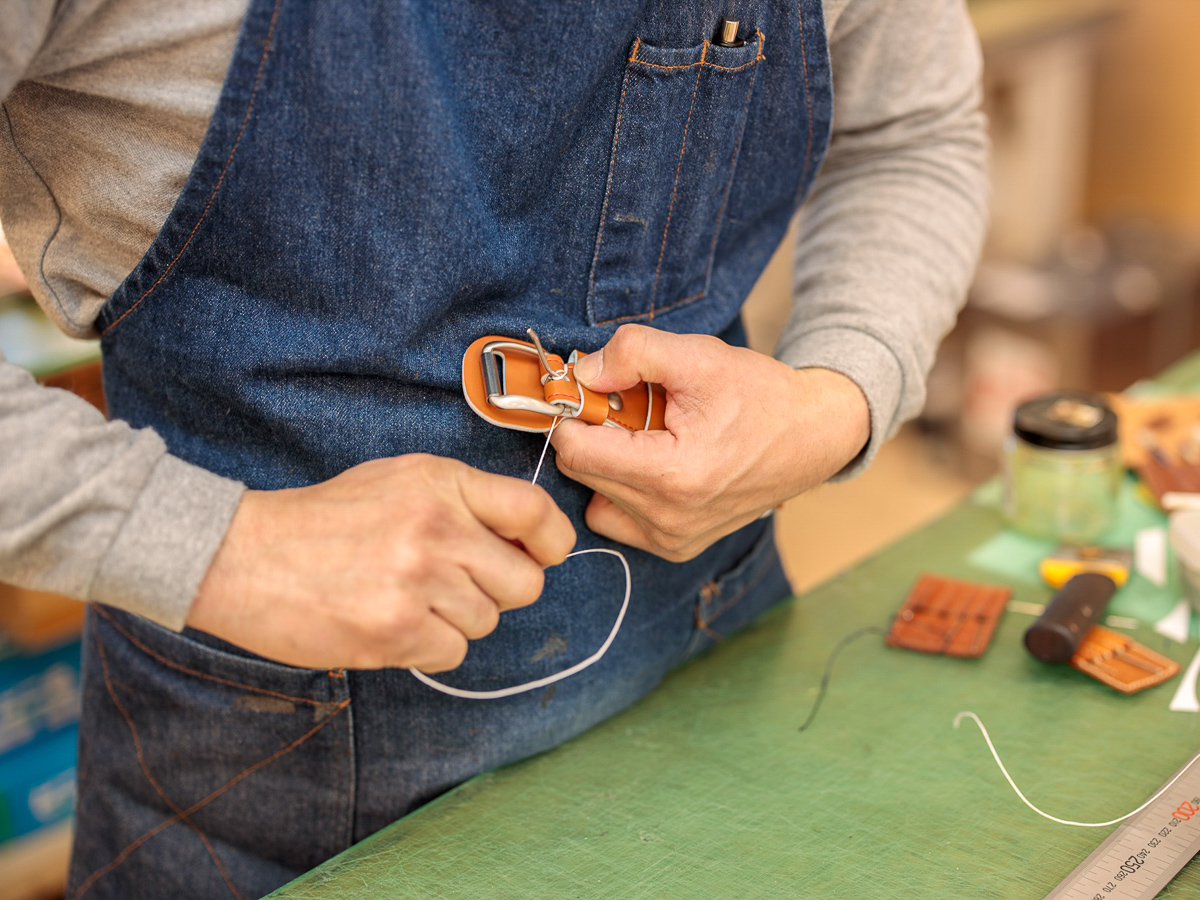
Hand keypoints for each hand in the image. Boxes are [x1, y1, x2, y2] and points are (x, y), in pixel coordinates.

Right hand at [187, 454, 574, 671]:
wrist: (243, 555)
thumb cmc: (326, 520)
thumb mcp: (399, 480)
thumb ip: (464, 501)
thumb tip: (529, 542)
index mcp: (441, 482)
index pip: (533, 510)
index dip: (552, 540)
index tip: (546, 553)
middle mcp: (437, 526)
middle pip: (524, 582)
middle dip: (498, 591)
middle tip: (453, 585)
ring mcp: (418, 580)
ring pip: (486, 621)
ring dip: (454, 620)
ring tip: (403, 597)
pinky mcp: (396, 629)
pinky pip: (452, 653)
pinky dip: (427, 646)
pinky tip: (389, 623)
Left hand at [550, 325, 869, 560]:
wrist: (812, 437)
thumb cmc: (760, 395)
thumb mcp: (700, 356)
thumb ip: (634, 353)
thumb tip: (582, 373)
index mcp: (672, 475)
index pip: (575, 452)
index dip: (574, 414)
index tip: (595, 391)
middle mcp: (668, 519)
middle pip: (581, 474)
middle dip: (594, 434)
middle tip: (632, 408)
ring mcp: (672, 539)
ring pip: (595, 497)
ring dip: (608, 464)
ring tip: (650, 437)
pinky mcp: (676, 548)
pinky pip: (617, 519)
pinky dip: (623, 491)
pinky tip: (656, 464)